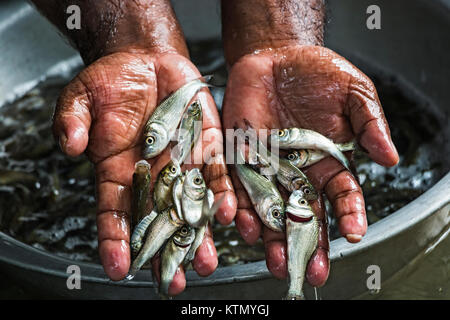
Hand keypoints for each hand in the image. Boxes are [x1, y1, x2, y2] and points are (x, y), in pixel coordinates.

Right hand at [53, 51, 236, 294]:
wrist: (145, 62)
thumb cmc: (111, 82)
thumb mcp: (82, 98)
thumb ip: (73, 122)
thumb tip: (72, 146)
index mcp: (119, 169)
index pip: (115, 211)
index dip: (116, 239)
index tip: (119, 267)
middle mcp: (153, 174)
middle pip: (160, 218)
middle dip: (166, 250)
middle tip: (172, 281)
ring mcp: (183, 162)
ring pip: (192, 204)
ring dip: (200, 234)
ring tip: (204, 263)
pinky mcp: (207, 145)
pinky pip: (217, 173)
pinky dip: (223, 194)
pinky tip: (228, 215)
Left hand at [222, 45, 398, 286]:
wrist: (276, 57)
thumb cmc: (318, 75)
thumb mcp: (353, 93)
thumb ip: (370, 124)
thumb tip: (390, 157)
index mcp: (328, 163)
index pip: (342, 196)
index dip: (349, 215)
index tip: (354, 233)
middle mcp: (297, 173)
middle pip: (304, 215)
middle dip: (308, 243)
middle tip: (312, 270)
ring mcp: (266, 168)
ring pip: (269, 210)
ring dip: (272, 237)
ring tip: (277, 260)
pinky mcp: (238, 158)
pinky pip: (238, 187)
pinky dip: (240, 207)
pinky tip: (245, 225)